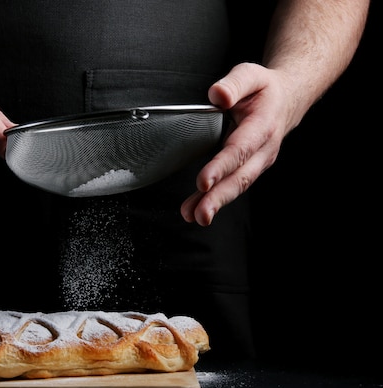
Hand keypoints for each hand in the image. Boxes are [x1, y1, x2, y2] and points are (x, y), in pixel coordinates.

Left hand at [180, 62, 298, 225]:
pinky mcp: (250, 168)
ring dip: (215, 203)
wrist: (288, 100)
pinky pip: (233, 186)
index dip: (221, 167)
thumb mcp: (250, 75)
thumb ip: (233, 84)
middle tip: (200, 214)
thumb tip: (218, 94)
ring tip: (195, 216)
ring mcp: (258, 162)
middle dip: (219, 197)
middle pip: (240, 177)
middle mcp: (263, 149)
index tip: (204, 181)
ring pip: (237, 186)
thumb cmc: (265, 89)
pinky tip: (195, 210)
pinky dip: (215, 199)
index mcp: (262, 126)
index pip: (239, 150)